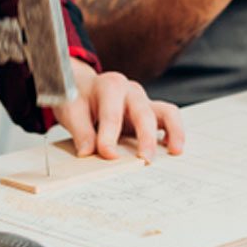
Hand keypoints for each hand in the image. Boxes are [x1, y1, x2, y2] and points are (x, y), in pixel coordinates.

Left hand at [53, 60, 185, 162]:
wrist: (85, 87)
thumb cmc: (79, 98)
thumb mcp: (72, 111)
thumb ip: (81, 131)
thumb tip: (88, 153)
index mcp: (110, 86)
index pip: (112, 114)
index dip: (109, 137)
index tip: (107, 155)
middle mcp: (130, 91)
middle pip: (143, 112)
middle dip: (145, 136)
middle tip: (144, 160)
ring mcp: (143, 101)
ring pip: (165, 111)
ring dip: (172, 130)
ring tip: (174, 150)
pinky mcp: (150, 112)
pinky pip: (168, 118)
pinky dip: (173, 132)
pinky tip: (171, 148)